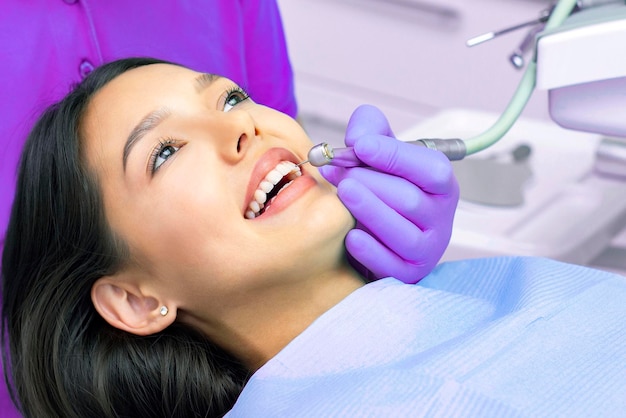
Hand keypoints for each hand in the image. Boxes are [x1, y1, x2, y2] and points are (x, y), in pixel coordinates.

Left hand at [319, 105, 458, 283]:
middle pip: (410, 200)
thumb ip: (370, 130)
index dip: (394, 156)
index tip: (360, 146)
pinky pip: (391, 265)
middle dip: (370, 183)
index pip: (430, 169)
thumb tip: (358, 137)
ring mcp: (427, 249)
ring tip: (342, 193)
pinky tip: (350, 235)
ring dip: (369, 211)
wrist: (375, 232)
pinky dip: (370, 251)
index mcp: (440, 185)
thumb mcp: (378, 152)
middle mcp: (441, 217)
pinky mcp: (409, 273)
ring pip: (402, 233)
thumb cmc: (380, 187)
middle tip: (338, 172)